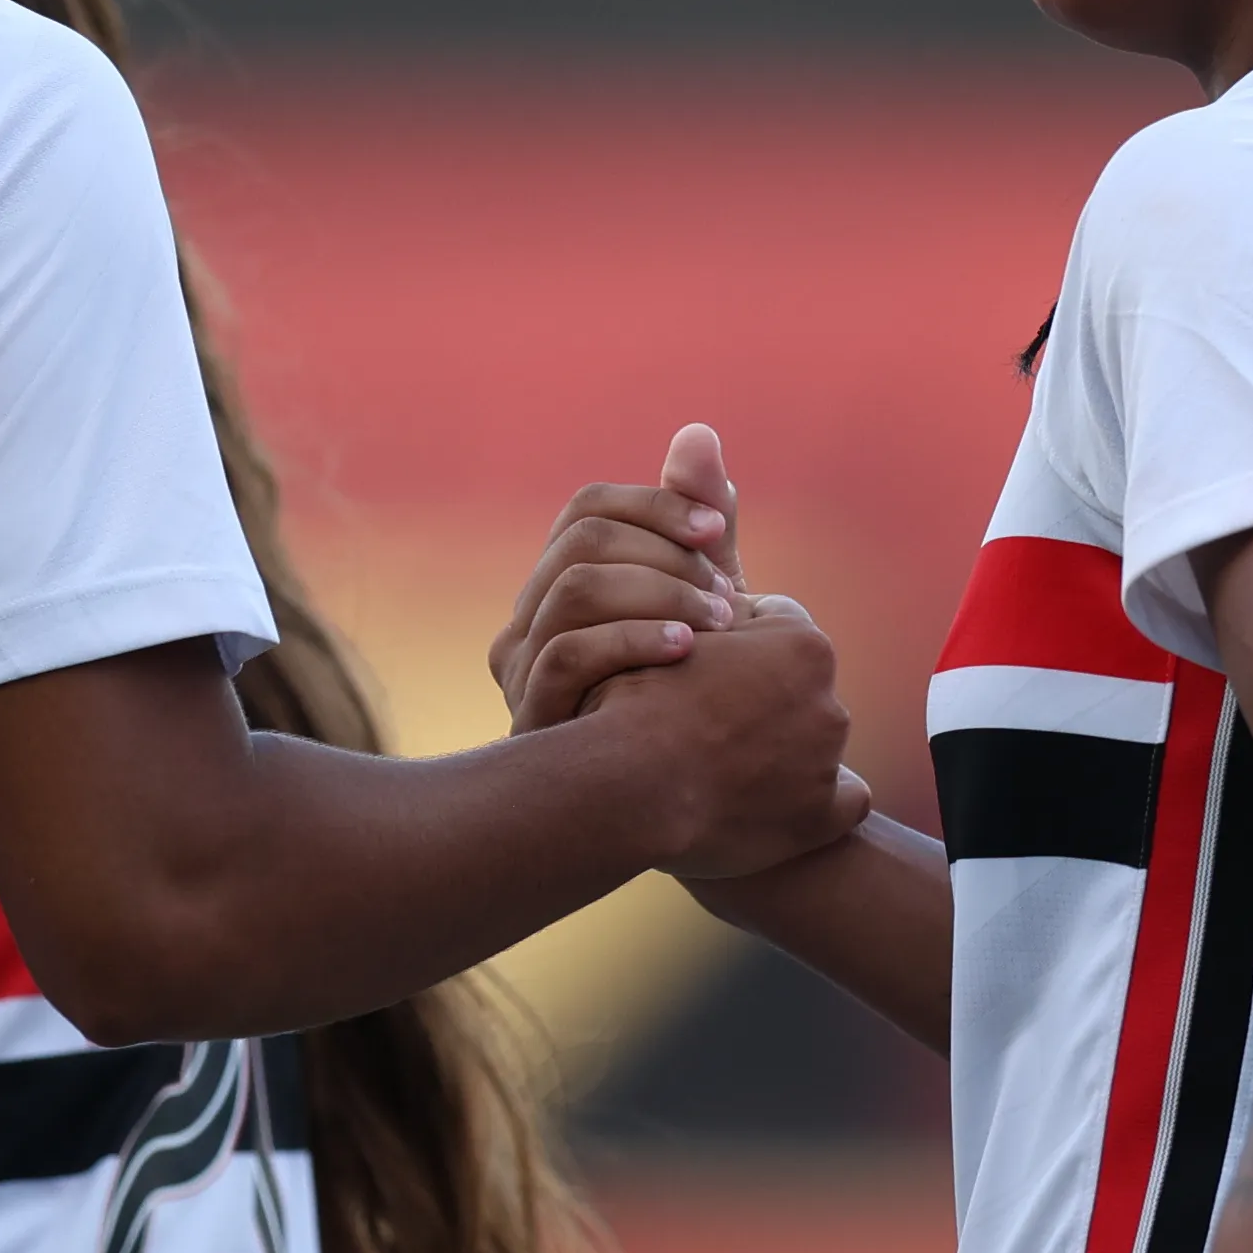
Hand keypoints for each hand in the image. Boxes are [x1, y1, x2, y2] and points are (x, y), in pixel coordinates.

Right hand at [490, 424, 744, 733]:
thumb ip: (701, 533)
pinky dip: (634, 641)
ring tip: (720, 625)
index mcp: (560, 590)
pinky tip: (690, 654)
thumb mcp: (701, 615)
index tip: (719, 533)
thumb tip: (698, 434)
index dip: (654, 506)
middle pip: (583, 541)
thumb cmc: (690, 716)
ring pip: (575, 589)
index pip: (587, 509)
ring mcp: (521, 674)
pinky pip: (568, 656)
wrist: (674, 818)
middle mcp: (526, 624)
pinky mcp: (533, 723)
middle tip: (730, 594)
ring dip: (659, 595)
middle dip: (666, 555)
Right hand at [578, 605, 867, 878]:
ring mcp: (827, 762)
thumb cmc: (637, 703)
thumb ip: (711, 618)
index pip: (779, 625)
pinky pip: (846, 802)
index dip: (738, 637)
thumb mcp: (669, 632)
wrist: (627, 783)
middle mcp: (828, 700)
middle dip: (764, 695)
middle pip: (799, 688)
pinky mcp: (819, 817)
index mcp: (801, 645)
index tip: (705, 657)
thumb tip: (726, 606)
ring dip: (783, 748)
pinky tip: (784, 804)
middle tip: (709, 717)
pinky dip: (823, 801)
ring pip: (815, 743)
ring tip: (725, 766)